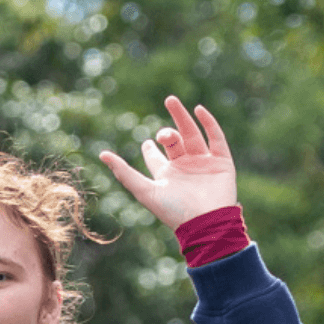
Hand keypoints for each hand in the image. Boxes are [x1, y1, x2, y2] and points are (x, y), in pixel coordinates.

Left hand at [96, 96, 235, 229]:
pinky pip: (216, 138)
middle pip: (174, 141)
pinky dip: (208, 123)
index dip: (149, 148)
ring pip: (192, 135)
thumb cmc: (173, 210)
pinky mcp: (222, 162)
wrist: (206, 222)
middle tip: (160, 131)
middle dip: (166, 132)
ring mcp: (204, 163)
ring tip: (171, 101)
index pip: (156, 157)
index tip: (146, 143)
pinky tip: (199, 110)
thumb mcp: (144, 190)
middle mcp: (185, 167)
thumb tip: (101, 154)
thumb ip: (124, 172)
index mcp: (167, 175)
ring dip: (183, 118)